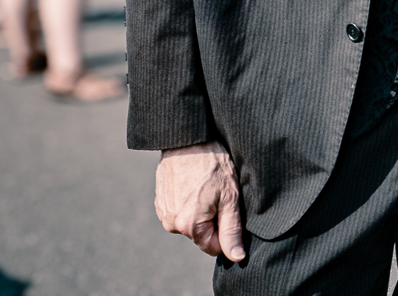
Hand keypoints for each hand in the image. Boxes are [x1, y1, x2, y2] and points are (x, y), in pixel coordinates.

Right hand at [155, 142, 244, 261]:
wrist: (188, 139)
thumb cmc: (213, 165)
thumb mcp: (230, 197)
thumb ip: (232, 230)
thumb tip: (237, 257)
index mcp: (189, 226)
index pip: (214, 246)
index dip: (227, 230)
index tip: (229, 207)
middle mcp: (171, 224)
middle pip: (202, 234)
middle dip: (214, 219)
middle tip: (218, 193)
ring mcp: (163, 212)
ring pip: (191, 222)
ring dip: (201, 210)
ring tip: (206, 186)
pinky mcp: (160, 201)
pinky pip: (180, 211)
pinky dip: (190, 202)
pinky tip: (195, 183)